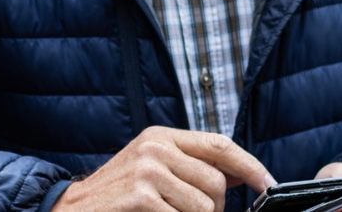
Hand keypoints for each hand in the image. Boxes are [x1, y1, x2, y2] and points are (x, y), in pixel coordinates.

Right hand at [51, 126, 275, 211]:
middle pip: (217, 181)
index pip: (220, 144)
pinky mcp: (142, 197)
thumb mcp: (153, 168)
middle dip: (214, 207)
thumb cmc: (118, 195)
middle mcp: (155, 148)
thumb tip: (244, 174)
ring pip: (206, 205)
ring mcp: (148, 171)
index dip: (250, 165)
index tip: (268, 185)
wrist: (72, 211)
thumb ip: (192, 166)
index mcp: (160, 137)